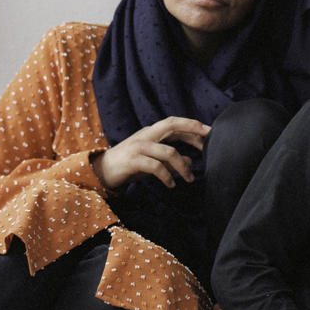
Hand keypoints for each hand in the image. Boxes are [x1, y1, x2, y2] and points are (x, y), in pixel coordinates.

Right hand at [91, 116, 210, 190]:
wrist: (100, 172)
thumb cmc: (128, 165)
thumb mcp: (152, 160)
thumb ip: (170, 159)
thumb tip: (190, 161)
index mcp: (150, 133)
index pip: (174, 124)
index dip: (192, 127)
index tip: (209, 134)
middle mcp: (145, 135)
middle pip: (171, 125)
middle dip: (192, 130)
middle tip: (207, 142)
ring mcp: (138, 147)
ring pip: (168, 150)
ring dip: (182, 166)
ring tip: (189, 178)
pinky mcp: (132, 161)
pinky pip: (155, 166)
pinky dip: (166, 176)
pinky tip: (171, 184)